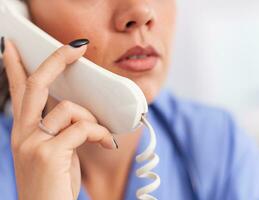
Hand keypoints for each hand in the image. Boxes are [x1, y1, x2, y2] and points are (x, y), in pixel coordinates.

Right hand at [2, 38, 117, 199]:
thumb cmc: (54, 185)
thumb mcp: (56, 152)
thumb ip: (61, 130)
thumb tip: (78, 112)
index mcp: (23, 132)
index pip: (17, 91)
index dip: (15, 67)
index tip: (15, 47)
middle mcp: (22, 134)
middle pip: (36, 85)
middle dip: (56, 61)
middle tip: (74, 48)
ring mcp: (33, 143)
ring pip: (69, 109)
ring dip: (92, 119)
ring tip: (102, 135)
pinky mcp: (48, 154)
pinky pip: (83, 128)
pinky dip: (100, 133)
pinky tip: (107, 143)